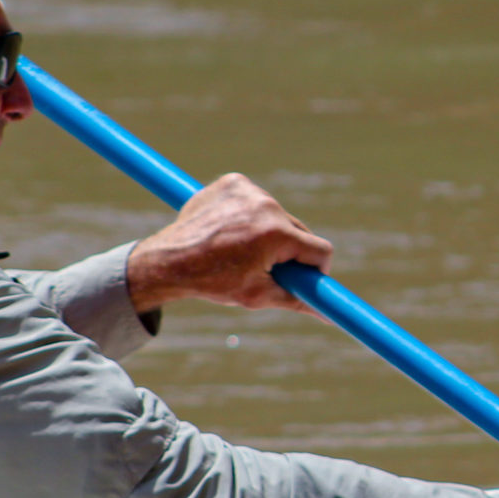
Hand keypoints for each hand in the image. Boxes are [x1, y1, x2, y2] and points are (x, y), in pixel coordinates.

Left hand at [127, 173, 331, 314]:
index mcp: (276, 234)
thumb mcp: (259, 295)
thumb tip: (328, 316)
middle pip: (299, 231)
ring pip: (277, 215)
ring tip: (241, 250)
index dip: (316, 270)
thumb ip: (298, 301)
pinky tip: (231, 230)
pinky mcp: (234, 181)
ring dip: (269, 232)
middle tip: (267, 268)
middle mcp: (267, 205)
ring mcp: (249, 190)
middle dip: (290, 252)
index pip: (320, 250)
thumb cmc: (213, 281)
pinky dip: (249, 214)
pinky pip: (256, 200)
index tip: (304, 279)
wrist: (169, 260)